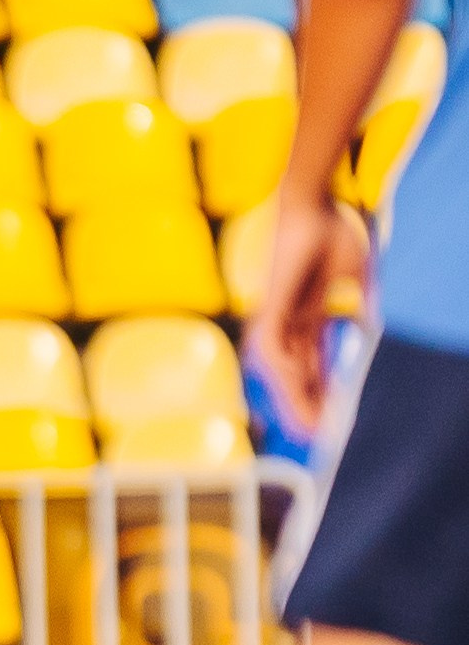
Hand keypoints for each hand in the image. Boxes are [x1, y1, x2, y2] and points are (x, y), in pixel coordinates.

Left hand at [246, 188, 369, 435]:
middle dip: (305, 405)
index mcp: (307, 319)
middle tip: (316, 437)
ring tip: (308, 425)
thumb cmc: (333, 236)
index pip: (314, 366)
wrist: (314, 207)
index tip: (330, 421)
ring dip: (294, 396)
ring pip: (282, 368)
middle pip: (296, 375)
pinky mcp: (270, 304)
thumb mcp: (356, 279)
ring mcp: (276, 315)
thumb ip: (360, 303)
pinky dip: (285, 366)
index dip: (321, 393)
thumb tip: (373, 323)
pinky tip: (298, 385)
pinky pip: (274, 344)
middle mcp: (288, 322)